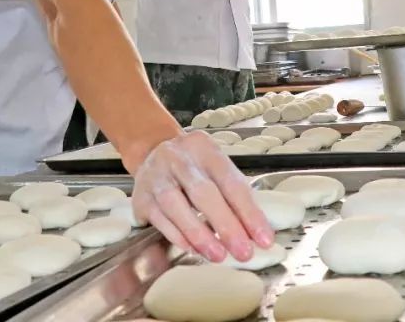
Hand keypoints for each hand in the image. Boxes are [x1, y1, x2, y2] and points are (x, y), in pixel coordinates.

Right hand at [131, 131, 273, 262]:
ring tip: (218, 255)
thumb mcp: (215, 168)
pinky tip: (194, 249)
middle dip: (226, 225)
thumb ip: (234, 196)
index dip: (249, 212)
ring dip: (200, 235)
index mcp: (204, 149)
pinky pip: (160, 219)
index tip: (263, 238)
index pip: (231, 181)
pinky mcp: (141, 197)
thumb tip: (254, 233)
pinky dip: (179, 237)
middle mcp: (178, 159)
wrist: (151, 152)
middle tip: (243, 251)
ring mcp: (156, 177)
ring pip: (176, 206)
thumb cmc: (193, 166)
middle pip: (203, 193)